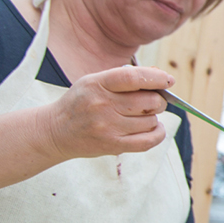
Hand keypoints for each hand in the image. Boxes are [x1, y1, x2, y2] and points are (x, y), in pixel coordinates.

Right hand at [43, 65, 173, 160]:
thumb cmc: (81, 102)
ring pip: (150, 121)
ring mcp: (108, 127)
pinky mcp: (113, 145)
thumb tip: (160, 77)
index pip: (134, 77)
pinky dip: (157, 133)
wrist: (55, 131)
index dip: (156, 78)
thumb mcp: (94, 82)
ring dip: (152, 118)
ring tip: (142, 116)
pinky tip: (153, 128)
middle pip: (149, 101)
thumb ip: (124, 77)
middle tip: (153, 102)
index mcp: (97, 84)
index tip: (168, 80)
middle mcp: (102, 105)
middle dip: (158, 100)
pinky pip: (148, 140)